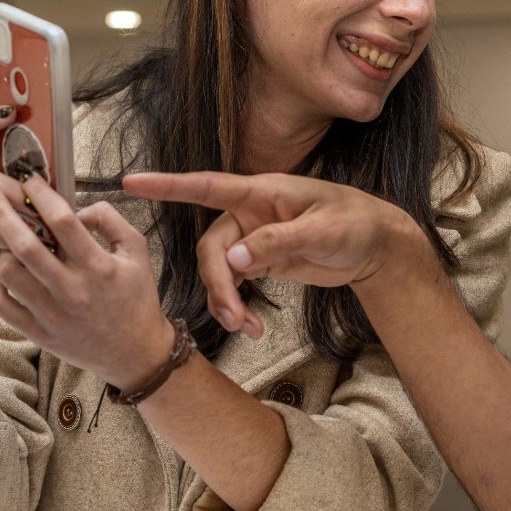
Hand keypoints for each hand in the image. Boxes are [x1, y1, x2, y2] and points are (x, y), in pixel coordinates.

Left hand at [0, 172, 174, 387]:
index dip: (41, 194)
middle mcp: (74, 291)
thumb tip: (78, 208)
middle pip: (25, 246)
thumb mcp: (136, 252)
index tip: (28, 178)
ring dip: (0, 248)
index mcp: (99, 267)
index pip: (62, 221)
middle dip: (3, 213)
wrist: (136, 353)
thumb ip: (110, 220)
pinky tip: (2, 269)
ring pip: (8, 274)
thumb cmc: (137, 299)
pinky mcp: (39, 334)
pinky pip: (2, 305)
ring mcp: (53, 315)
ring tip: (1, 235)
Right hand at [121, 171, 417, 339]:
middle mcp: (251, 212)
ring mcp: (255, 238)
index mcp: (262, 192)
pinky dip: (238, 306)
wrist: (378, 247)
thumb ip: (277, 242)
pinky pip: (235, 284)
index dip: (168, 185)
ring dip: (226, 300)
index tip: (132, 181)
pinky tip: (251, 326)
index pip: (207, 186)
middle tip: (233, 317)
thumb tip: (235, 260)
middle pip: (212, 247)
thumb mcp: (322, 231)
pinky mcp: (262, 261)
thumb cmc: (356, 224)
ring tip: (245, 329)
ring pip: (220, 270)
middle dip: (217, 283)